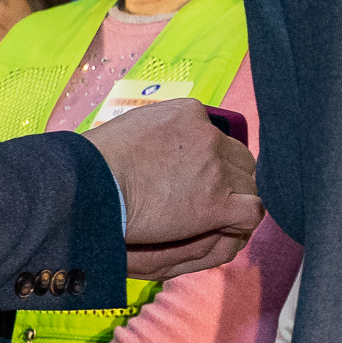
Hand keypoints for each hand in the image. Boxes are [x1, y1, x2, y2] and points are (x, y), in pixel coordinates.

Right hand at [85, 99, 263, 278]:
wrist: (90, 187)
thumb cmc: (95, 162)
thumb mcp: (133, 127)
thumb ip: (161, 131)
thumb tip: (168, 139)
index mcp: (190, 113)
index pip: (220, 138)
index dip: (214, 161)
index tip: (197, 177)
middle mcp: (209, 137)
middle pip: (241, 161)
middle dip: (231, 180)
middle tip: (210, 199)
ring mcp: (216, 170)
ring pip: (248, 187)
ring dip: (234, 202)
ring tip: (211, 218)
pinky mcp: (218, 203)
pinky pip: (251, 212)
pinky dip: (242, 223)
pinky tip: (226, 228)